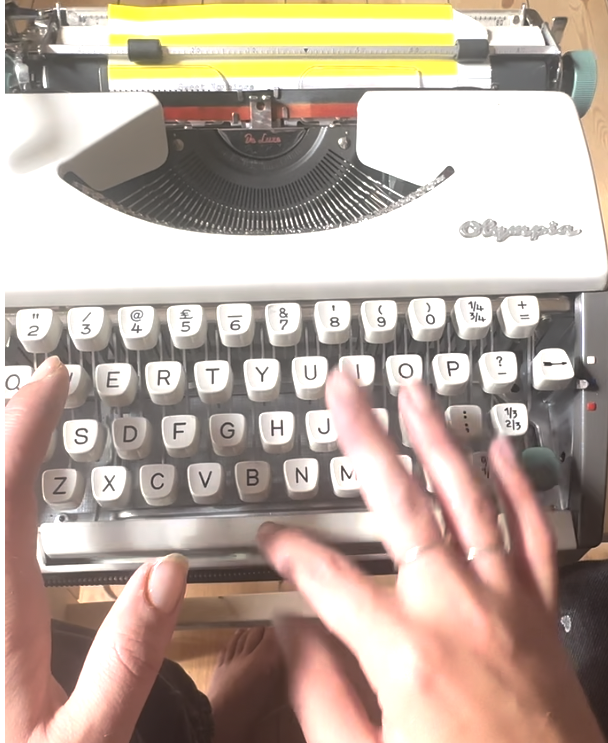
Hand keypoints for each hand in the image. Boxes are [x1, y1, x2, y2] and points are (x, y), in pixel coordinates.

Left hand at [5, 356, 187, 742]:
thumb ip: (128, 657)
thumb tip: (167, 569)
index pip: (6, 500)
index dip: (25, 429)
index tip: (51, 380)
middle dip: (5, 429)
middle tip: (40, 387)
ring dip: (1, 464)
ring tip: (27, 421)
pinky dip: (1, 499)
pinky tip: (14, 499)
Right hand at [258, 372, 605, 742]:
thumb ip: (319, 695)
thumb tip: (290, 633)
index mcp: (405, 652)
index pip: (326, 578)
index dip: (289, 551)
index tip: (271, 539)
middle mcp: (456, 609)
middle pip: (399, 504)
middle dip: (364, 440)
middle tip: (345, 392)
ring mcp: (504, 601)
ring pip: (468, 498)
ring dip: (438, 440)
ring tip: (414, 395)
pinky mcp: (539, 609)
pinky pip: (532, 531)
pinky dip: (518, 485)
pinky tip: (501, 448)